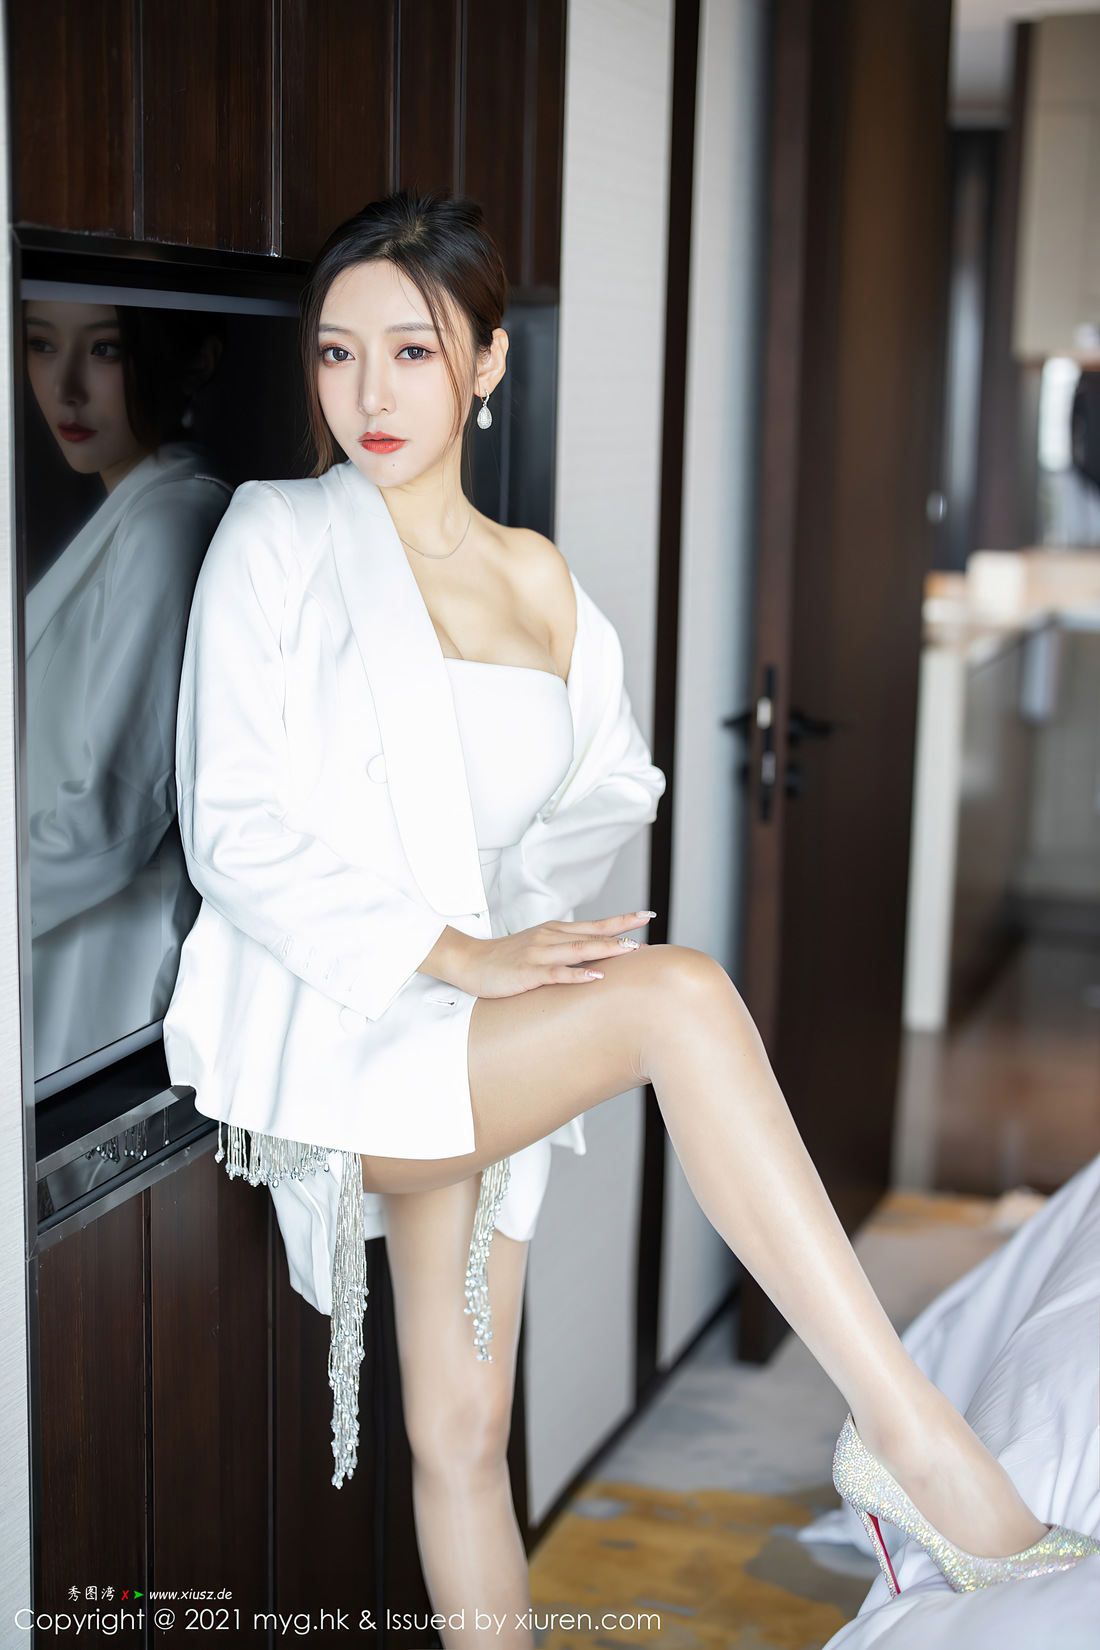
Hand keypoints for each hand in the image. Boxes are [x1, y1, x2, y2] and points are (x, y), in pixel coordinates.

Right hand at [418, 912, 654, 998]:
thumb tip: (592, 959)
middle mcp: (549, 938)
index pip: (594, 925)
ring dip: (606, 948)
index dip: (620, 921)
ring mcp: (539, 954)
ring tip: (630, 949)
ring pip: (579, 949)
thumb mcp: (537, 949)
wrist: (469, 961)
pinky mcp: (528, 972)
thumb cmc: (504, 959)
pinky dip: (578, 973)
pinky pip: (557, 973)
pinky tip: (596, 975)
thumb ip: (562, 951)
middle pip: (592, 933)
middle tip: (646, 928)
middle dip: (621, 931)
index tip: (645, 916)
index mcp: (554, 932)